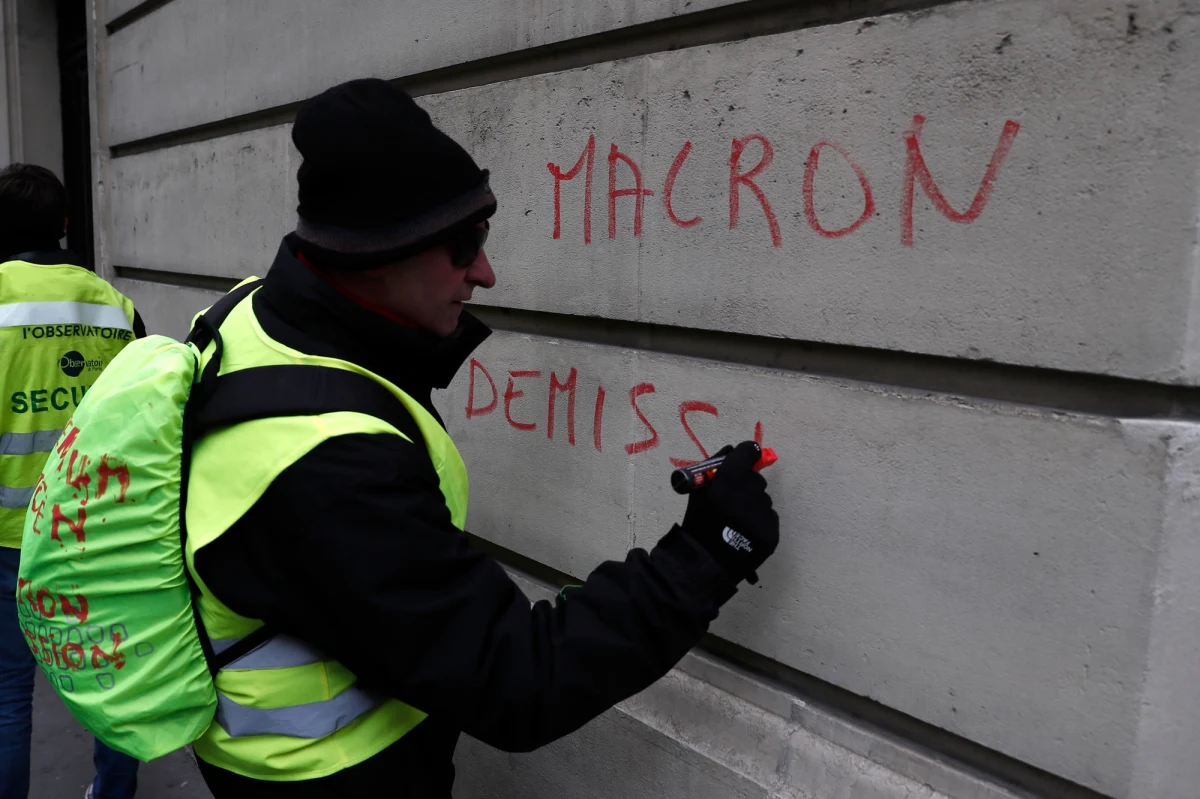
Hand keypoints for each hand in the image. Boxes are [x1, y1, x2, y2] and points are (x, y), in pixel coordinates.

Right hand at [680, 441, 778, 582]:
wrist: (705, 564)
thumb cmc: (697, 525)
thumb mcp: (697, 492)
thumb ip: (713, 466)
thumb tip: (732, 450)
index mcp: (726, 481)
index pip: (748, 452)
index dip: (745, 455)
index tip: (743, 460)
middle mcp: (747, 494)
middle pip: (756, 478)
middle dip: (745, 485)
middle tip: (731, 501)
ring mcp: (762, 515)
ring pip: (763, 499)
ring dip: (752, 505)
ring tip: (736, 522)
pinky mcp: (772, 532)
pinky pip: (769, 517)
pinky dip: (759, 521)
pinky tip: (744, 533)